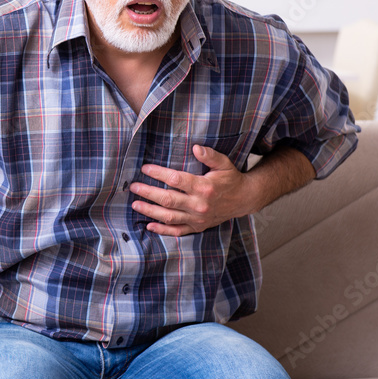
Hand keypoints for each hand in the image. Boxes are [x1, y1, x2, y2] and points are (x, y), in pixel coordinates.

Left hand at [129, 145, 255, 236]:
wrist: (244, 199)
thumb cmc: (231, 179)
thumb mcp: (224, 164)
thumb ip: (210, 155)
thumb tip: (196, 147)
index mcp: (204, 187)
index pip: (176, 180)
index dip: (159, 174)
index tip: (145, 168)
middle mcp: (199, 205)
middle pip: (168, 199)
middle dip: (148, 193)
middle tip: (133, 187)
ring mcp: (198, 218)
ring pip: (169, 217)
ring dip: (150, 211)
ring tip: (135, 204)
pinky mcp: (198, 227)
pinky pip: (178, 231)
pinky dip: (163, 230)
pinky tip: (149, 226)